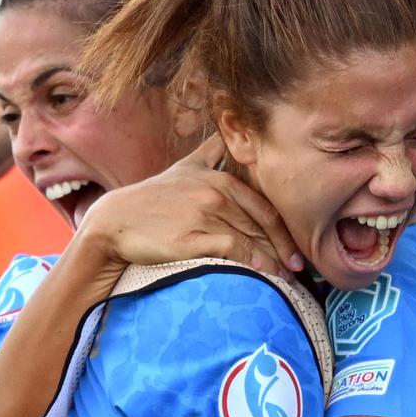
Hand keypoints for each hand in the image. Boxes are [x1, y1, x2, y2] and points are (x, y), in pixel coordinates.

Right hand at [80, 135, 303, 276]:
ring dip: (273, 261)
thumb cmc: (151, 198)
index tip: (296, 251)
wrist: (115, 221)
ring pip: (251, 238)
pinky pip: (234, 250)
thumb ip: (208, 154)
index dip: (284, 230)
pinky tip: (264, 274)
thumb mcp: (182, 168)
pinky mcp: (193, 235)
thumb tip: (224, 137)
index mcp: (218, 178)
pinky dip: (253, 262)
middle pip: (261, 224)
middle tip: (299, 270)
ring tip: (286, 279)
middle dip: (284, 249)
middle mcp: (215, 192)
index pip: (264, 206)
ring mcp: (204, 214)